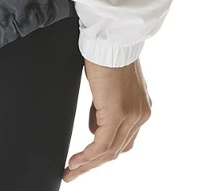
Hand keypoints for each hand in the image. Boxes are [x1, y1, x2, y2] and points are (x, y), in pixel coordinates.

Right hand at [63, 57, 152, 181]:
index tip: (86, 161)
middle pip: (116, 150)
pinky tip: (74, 162)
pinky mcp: (118, 113)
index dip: (103, 154)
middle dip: (93, 164)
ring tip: (70, 171)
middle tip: (73, 173)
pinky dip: (87, 156)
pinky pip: (102, 145)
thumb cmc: (106, 52)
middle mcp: (140, 115)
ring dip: (87, 164)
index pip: (123, 140)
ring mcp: (132, 115)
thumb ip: (104, 108)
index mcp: (140, 108)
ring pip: (109, 151)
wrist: (111, 37)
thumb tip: (94, 126)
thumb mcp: (107, 85)